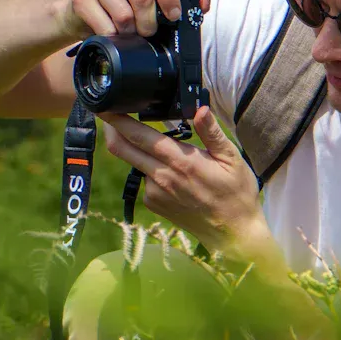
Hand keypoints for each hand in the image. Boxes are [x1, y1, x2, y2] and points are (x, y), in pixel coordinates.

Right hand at [57, 0, 211, 39]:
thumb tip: (204, 4)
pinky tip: (115, 35)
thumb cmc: (127, 1)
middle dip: (150, 22)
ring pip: (123, 14)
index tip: (174, 16)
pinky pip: (104, 25)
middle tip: (150, 32)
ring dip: (132, 31)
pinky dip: (114, 36)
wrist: (84, 10)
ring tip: (132, 33)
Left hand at [100, 105, 263, 253]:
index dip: (117, 120)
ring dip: (136, 150)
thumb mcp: (232, 158)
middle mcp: (162, 177)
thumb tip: (200, 109)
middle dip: (111, 129)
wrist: (232, 233)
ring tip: (156, 145)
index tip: (104, 106)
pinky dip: (150, 170)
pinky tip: (170, 171)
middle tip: (109, 114)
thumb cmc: (236, 193)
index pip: (139, 136)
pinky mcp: (154, 204)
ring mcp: (155, 193)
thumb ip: (212, 132)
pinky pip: (144, 180)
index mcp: (181, 161)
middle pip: (122, 149)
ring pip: (134, 164)